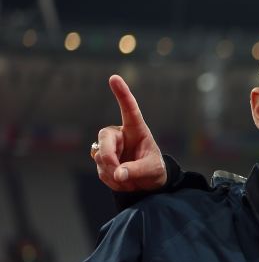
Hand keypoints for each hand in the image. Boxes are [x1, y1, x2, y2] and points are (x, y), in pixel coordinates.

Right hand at [92, 75, 167, 190]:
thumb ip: (136, 170)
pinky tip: (122, 180)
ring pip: (100, 155)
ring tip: (129, 178)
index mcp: (136, 130)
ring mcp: (109, 147)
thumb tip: (118, 174)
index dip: (122, 94)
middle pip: (105, 137)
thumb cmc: (154, 170)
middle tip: (117, 172)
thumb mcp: (152, 170)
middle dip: (108, 155)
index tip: (114, 77)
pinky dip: (110, 178)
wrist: (146, 184)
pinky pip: (100, 169)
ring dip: (112, 171)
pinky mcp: (101, 160)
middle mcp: (120, 135)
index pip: (129, 109)